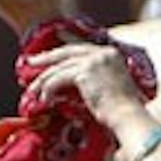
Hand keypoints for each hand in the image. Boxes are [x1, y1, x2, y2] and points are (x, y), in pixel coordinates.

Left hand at [24, 42, 147, 129]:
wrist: (128, 115)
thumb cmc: (124, 110)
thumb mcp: (113, 88)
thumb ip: (99, 79)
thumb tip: (81, 83)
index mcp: (111, 54)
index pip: (83, 47)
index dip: (66, 46)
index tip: (54, 44)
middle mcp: (102, 53)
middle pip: (67, 52)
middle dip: (47, 57)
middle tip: (32, 61)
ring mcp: (93, 61)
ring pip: (60, 67)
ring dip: (44, 80)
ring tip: (33, 89)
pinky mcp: (83, 73)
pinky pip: (58, 79)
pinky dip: (48, 89)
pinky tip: (44, 100)